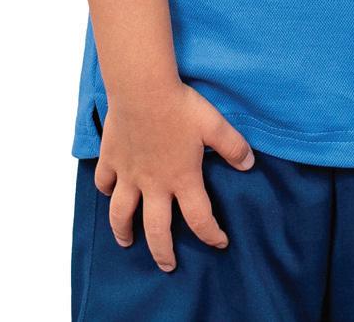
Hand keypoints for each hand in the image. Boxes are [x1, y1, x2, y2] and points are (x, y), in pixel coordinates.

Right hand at [94, 80, 255, 271]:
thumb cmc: (179, 105)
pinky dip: (106, 190)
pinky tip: (109, 192)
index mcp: (182, 179)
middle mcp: (153, 184)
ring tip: (127, 241)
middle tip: (167, 265)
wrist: (142, 88)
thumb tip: (249, 164)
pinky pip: (104, 181)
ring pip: (122, 214)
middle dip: (163, 252)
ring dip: (124, 231)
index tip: (219, 242)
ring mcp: (128, 174)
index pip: (199, 219)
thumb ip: (233, 147)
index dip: (211, 235)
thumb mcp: (214, 125)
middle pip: (157, 230)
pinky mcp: (111, 158)